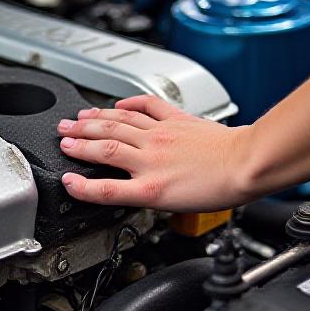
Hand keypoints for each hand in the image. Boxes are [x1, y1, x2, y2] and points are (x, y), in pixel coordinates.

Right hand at [58, 96, 255, 211]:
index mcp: (150, 187)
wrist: (247, 165)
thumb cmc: (219, 188)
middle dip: (78, 141)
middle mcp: (150, 158)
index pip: (105, 188)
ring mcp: (161, 136)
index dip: (81, 186)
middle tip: (61, 136)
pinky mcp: (176, 120)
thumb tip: (126, 190)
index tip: (66, 181)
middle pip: (105, 147)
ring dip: (93, 120)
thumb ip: (146, 195)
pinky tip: (118, 104)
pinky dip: (129, 104)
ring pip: (119, 124)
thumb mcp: (175, 206)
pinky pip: (147, 107)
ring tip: (76, 119)